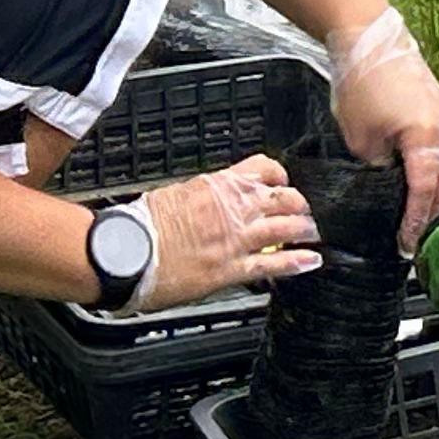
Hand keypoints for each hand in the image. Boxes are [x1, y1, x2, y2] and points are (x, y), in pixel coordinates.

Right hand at [135, 156, 319, 307]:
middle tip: (306, 211)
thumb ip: (204, 194)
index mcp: (217, 186)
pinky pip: (272, 264)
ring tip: (315, 232)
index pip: (262, 169)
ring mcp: (234, 239)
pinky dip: (295, 262)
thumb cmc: (140, 225)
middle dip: (300, 204)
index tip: (284, 182)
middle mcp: (232, 209)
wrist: (124, 253)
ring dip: (305, 230)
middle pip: (283, 198)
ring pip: (285, 228)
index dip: (280, 175)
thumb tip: (215, 195)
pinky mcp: (230, 269)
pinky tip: (310, 261)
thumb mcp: (175, 194)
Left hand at [329, 5, 438, 243]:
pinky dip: (431, 172)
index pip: (425, 192)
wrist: (370, 39)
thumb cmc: (362, 84)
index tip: (405, 246)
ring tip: (411, 214)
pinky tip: (414, 182)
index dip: (414, 222)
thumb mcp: (360, 139)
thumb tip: (384, 187)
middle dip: (430, 213)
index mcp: (427, 138)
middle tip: (410, 237)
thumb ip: (377, 169)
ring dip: (432, 193)